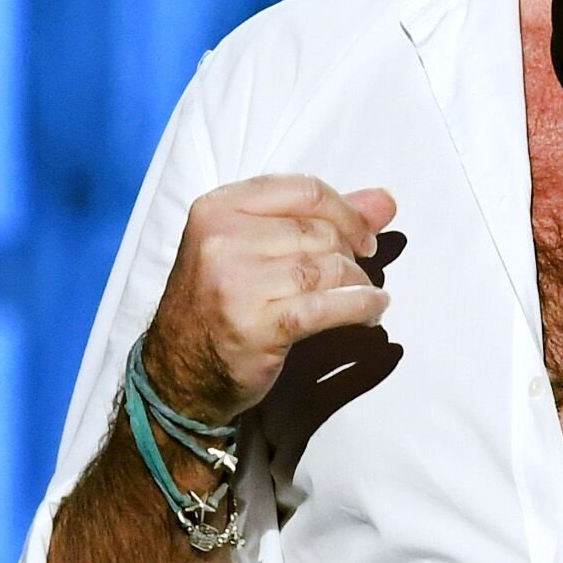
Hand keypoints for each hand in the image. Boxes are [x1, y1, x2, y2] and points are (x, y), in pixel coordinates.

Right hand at [143, 176, 397, 422]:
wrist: (178, 372)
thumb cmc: (220, 304)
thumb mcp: (254, 248)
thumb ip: (320, 219)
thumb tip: (384, 201)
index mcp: (218, 209)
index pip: (303, 190)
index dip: (346, 212)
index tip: (365, 236)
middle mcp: (222, 239)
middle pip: (319, 230)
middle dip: (350, 253)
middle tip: (354, 275)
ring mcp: (236, 283)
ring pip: (326, 267)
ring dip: (358, 283)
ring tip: (365, 296)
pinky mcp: (256, 324)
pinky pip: (327, 306)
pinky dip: (360, 306)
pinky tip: (371, 311)